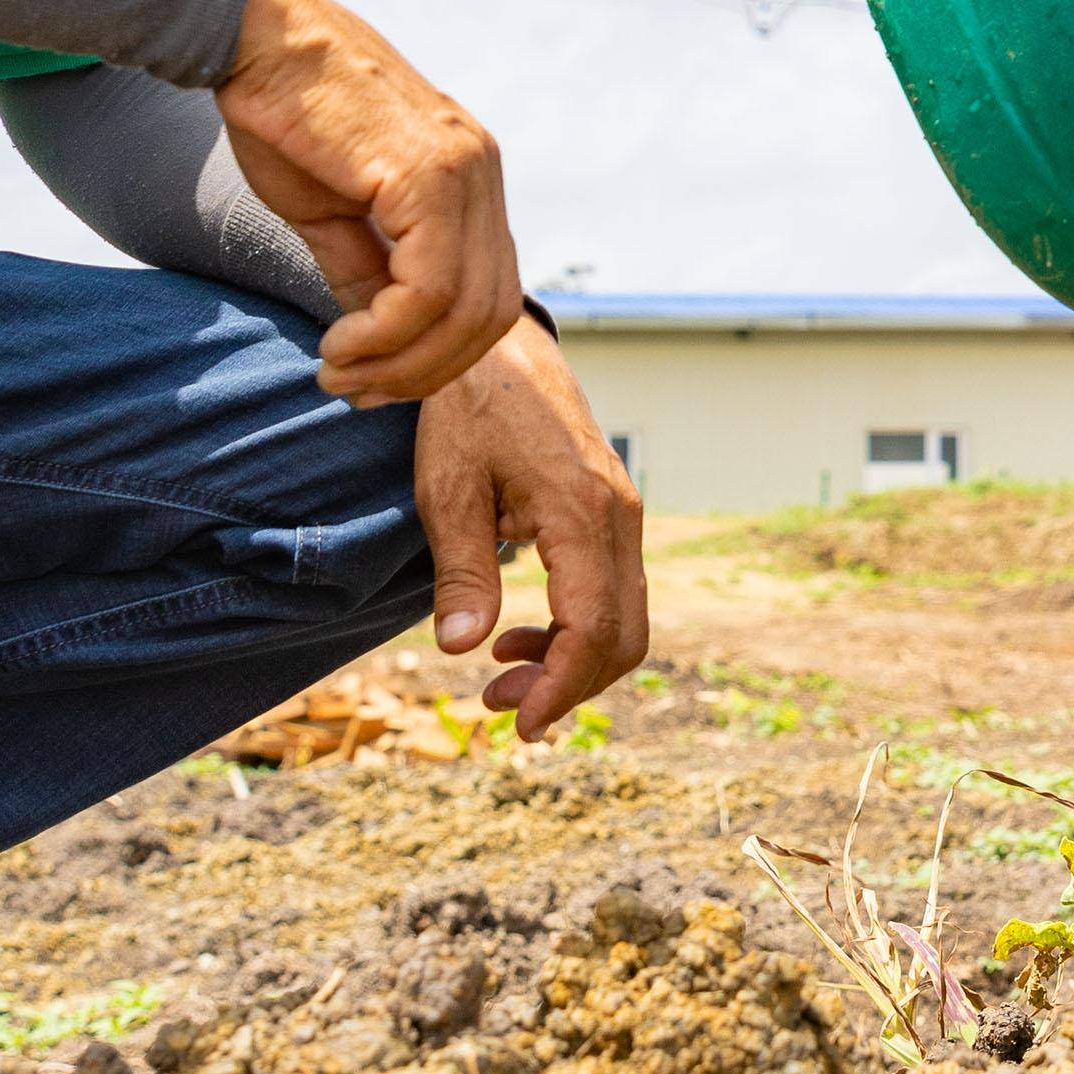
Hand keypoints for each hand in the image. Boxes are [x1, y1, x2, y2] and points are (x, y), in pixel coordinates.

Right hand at [212, 0, 522, 405]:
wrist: (254, 38)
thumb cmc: (285, 113)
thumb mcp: (333, 210)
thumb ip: (367, 270)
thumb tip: (381, 339)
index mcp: (469, 178)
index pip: (487, 295)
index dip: (435, 357)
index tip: (369, 380)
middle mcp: (481, 172)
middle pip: (491, 315)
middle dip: (422, 373)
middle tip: (354, 389)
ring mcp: (465, 170)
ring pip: (466, 310)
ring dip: (401, 362)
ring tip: (339, 369)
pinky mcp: (429, 174)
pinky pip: (430, 287)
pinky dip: (388, 334)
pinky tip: (341, 341)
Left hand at [413, 316, 652, 737]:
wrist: (499, 347)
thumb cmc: (466, 412)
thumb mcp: (448, 490)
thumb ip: (461, 571)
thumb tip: (459, 649)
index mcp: (581, 514)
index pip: (592, 628)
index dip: (561, 688)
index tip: (520, 726)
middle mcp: (618, 518)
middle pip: (623, 637)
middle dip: (569, 687)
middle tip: (501, 707)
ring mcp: (622, 515)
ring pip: (625, 619)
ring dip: (572, 662)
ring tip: (502, 678)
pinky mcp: (612, 514)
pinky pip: (613, 591)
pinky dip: (577, 628)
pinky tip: (519, 634)